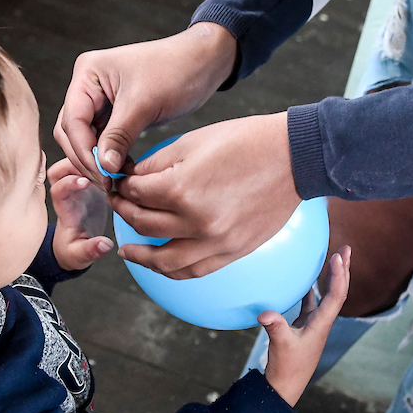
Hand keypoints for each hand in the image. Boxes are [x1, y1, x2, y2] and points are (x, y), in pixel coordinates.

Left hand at [48, 158, 113, 270]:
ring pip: (75, 160)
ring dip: (91, 158)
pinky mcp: (91, 181)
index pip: (57, 189)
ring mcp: (78, 185)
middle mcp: (68, 193)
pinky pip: (89, 162)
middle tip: (102, 165)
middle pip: (62, 167)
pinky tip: (114, 163)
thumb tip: (105, 245)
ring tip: (110, 163)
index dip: (68, 183)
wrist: (73, 244)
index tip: (85, 182)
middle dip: (80, 162)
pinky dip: (99, 159)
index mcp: (64, 209)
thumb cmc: (73, 249)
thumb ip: (91, 250)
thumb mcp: (80, 255)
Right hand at [54, 23, 237, 187]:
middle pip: (72, 131)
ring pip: (85, 138)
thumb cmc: (175, 70)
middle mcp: (88, 85)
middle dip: (87, 158)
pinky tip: (123, 169)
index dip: (84, 150)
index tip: (102, 174)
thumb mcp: (144, 104)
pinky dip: (109, 156)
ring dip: (98, 160)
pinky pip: (103, 140)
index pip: (73, 120)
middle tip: (107, 182)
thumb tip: (103, 167)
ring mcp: (100, 100)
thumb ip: (119, 136)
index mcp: (88, 73)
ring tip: (115, 179)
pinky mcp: (115, 114)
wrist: (202, 63)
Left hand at [110, 112, 300, 278]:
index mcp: (182, 189)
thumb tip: (130, 179)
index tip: (119, 183)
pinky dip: (171, 271)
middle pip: (143, 224)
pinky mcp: (232, 252)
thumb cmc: (245, 142)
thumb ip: (156, 165)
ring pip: (164, 261)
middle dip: (125, 212)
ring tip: (127, 251)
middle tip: (120, 204)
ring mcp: (216, 242)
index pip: (135, 194)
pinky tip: (160, 263)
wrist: (294, 158)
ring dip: (140, 256)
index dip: (121, 187)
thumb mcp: (193, 142)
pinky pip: (193, 271)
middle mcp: (196, 222)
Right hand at [262, 246, 350, 406]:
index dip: (339, 275)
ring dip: (330, 277)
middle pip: (337, 291)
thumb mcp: (280, 345)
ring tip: (333, 258)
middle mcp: (321, 322)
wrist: (285, 386)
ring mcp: (313, 324)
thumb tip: (264, 313)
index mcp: (321, 324)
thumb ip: (275, 327)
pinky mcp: (303, 327)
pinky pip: (310, 303)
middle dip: (343, 270)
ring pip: (325, 296)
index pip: (336, 295)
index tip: (339, 257)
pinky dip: (311, 290)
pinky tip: (307, 280)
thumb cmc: (286, 367)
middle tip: (346, 249)